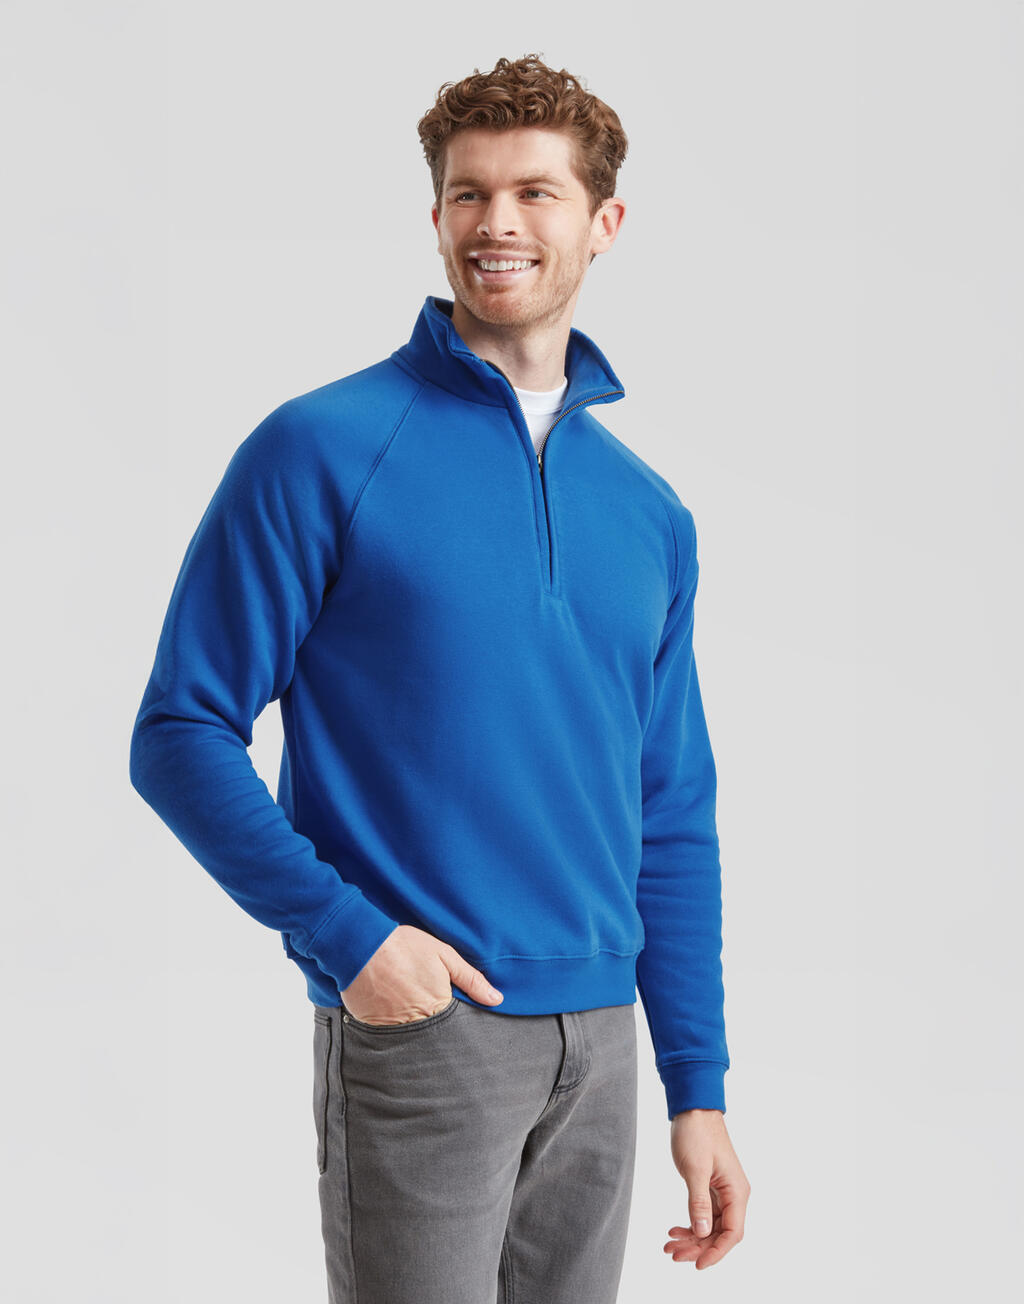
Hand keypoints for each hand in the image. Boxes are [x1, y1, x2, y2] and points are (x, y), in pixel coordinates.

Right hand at [341, 924, 503, 1024]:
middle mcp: (416, 1022)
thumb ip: (471, 979)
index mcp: (438, 1006)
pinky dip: (389, 1025)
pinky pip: (386, 1035)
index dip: (453, 1019)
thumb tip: (496, 999)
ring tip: (404, 1007)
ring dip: (411, 1027)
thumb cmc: (404, 946)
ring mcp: (393, 1027)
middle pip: (432, 1034)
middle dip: (433, 1027)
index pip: (454, 1026)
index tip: (451, 1013)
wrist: (361, 945)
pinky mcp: (372, 1027)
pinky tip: (387, 1008)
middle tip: (424, 1008)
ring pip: (409, 1037)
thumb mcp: (443, 955)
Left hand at [663, 1109, 749, 1270]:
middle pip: (719, 1233)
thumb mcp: (695, 1169)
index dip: (716, 1252)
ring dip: (691, 1238)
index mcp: (736, 1191)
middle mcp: (733, 1194)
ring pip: (710, 1225)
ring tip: (669, 1246)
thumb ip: (698, 1202)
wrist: (693, 1108)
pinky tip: (674, 1230)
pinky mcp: (711, 1186)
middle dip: (697, 1247)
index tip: (697, 1265)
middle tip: (672, 1255)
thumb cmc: (696, 1133)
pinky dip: (690, 1224)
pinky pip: (704, 1213)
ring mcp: (722, 1191)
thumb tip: (701, 1232)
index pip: (732, 1233)